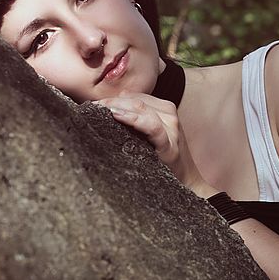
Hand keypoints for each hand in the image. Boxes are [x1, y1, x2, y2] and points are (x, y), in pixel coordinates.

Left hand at [93, 93, 217, 196]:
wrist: (188, 181)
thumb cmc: (164, 161)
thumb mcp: (150, 136)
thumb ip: (137, 121)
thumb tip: (112, 109)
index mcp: (164, 109)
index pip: (135, 97)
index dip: (113, 98)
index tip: (94, 104)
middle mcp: (169, 115)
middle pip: (135, 100)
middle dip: (111, 101)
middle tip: (91, 107)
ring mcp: (171, 128)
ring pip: (141, 107)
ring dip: (117, 106)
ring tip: (99, 109)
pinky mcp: (170, 144)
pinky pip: (151, 125)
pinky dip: (133, 119)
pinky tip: (116, 116)